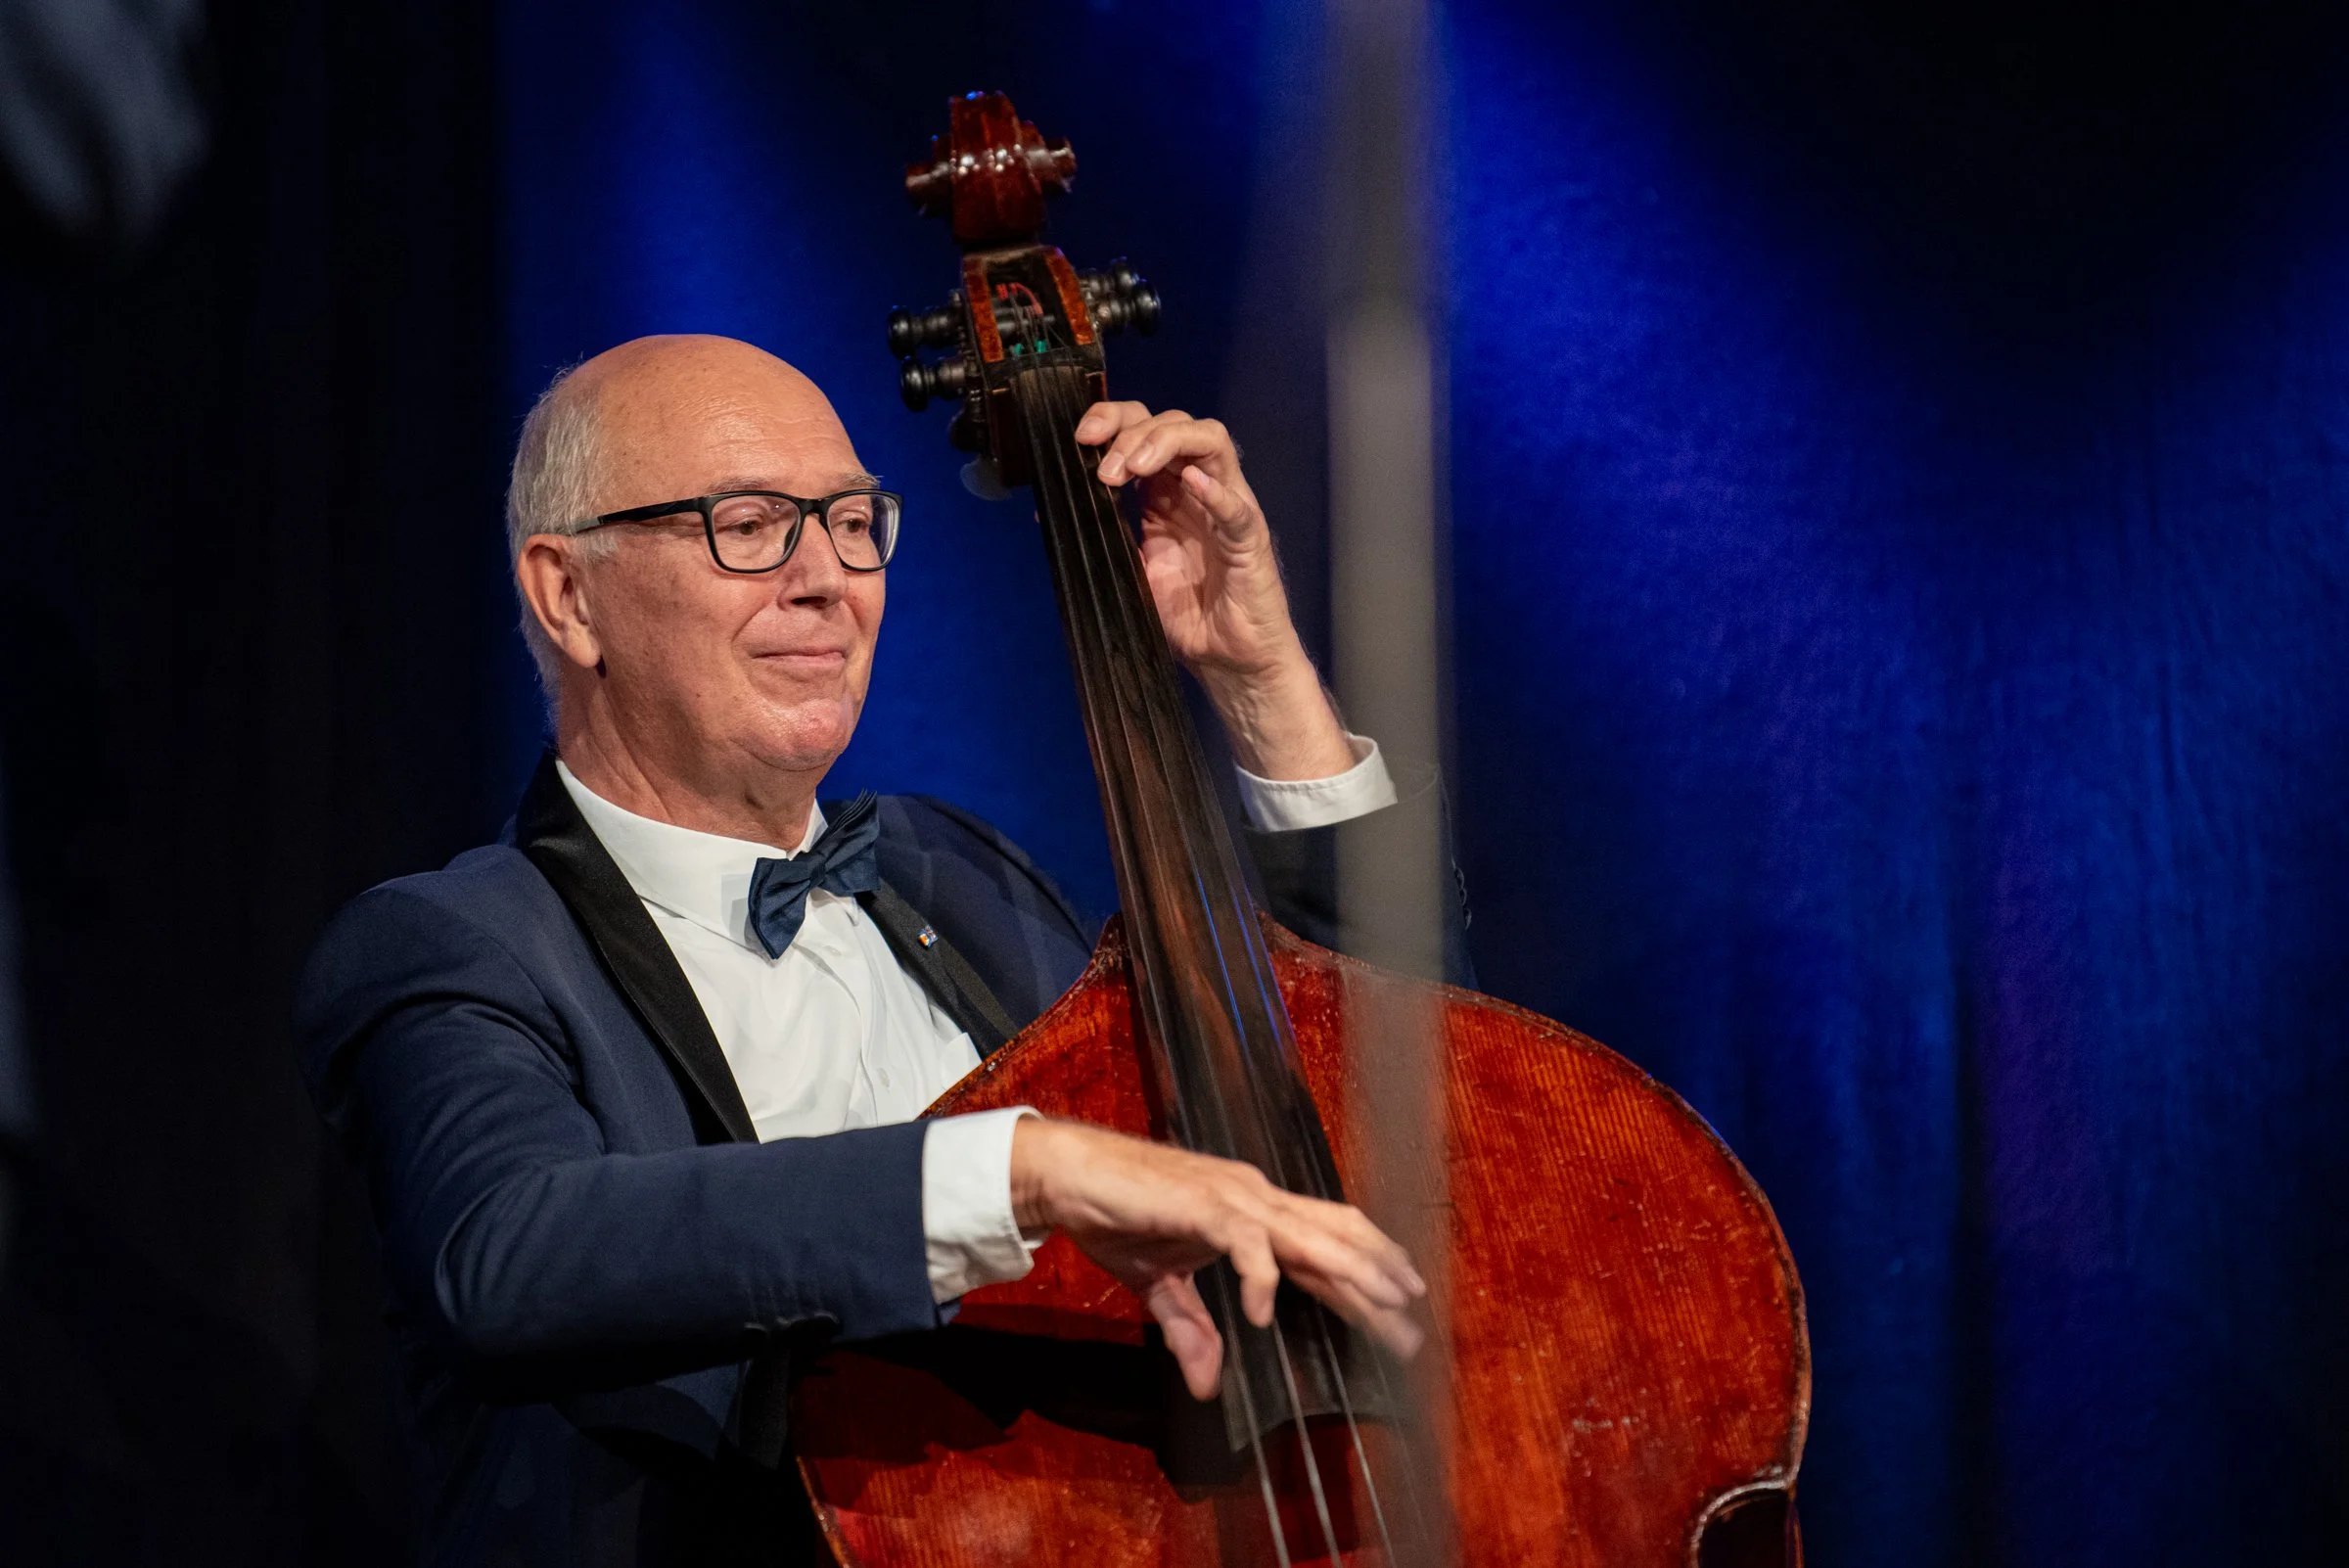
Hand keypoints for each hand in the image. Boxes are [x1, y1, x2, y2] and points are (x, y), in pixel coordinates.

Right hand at [1010, 1115, 1426, 1400]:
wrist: (1069, 1173)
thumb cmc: (1116, 1214)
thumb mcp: (1160, 1286)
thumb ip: (1190, 1328)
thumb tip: (1206, 1385)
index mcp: (1253, 1212)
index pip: (1326, 1243)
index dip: (1368, 1273)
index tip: (1402, 1309)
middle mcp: (1255, 1198)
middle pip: (1335, 1237)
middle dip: (1378, 1278)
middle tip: (1412, 1320)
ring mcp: (1232, 1197)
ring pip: (1308, 1234)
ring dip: (1350, 1271)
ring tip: (1383, 1305)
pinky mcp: (1200, 1204)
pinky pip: (1243, 1242)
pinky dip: (1259, 1277)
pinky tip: (1264, 1314)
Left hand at [1075, 402, 1355, 779]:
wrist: (1227, 660)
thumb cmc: (1186, 617)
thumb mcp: (1128, 567)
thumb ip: (1104, 533)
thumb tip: (1050, 512)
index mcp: (1166, 493)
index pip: (1144, 430)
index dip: (1112, 421)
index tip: (1080, 440)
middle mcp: (1197, 489)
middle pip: (1173, 422)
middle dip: (1131, 432)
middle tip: (1102, 469)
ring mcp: (1227, 508)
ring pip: (1209, 441)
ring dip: (1164, 444)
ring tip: (1133, 470)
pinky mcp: (1249, 539)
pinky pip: (1236, 507)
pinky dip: (1215, 491)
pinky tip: (1190, 482)